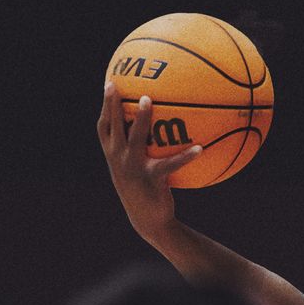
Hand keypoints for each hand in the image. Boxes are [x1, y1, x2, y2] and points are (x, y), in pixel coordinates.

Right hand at [98, 83, 201, 238]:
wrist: (147, 220)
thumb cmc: (145, 190)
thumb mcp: (136, 169)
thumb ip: (139, 149)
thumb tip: (157, 126)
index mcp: (114, 156)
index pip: (104, 127)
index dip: (105, 106)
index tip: (109, 84)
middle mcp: (119, 159)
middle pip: (112, 126)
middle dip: (113, 104)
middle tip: (116, 84)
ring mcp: (133, 168)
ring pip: (135, 137)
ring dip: (141, 118)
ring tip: (149, 100)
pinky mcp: (151, 178)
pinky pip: (170, 164)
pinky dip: (186, 156)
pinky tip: (200, 148)